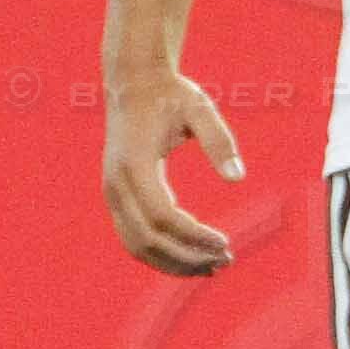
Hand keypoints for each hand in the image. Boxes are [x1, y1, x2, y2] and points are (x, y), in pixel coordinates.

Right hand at [102, 66, 242, 274]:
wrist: (133, 82)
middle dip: (187, 257)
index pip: (163, 216)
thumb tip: (237, 178)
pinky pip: (133, 238)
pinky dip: (160, 254)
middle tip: (226, 260)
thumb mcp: (200, 108)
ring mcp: (112, 193)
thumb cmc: (170, 93)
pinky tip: (191, 257)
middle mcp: (116, 183)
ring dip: (174, 263)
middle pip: (149, 239)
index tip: (225, 242)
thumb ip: (218, 140)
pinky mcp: (116, 198)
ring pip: (137, 246)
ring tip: (212, 267)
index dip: (194, 236)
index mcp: (134, 163)